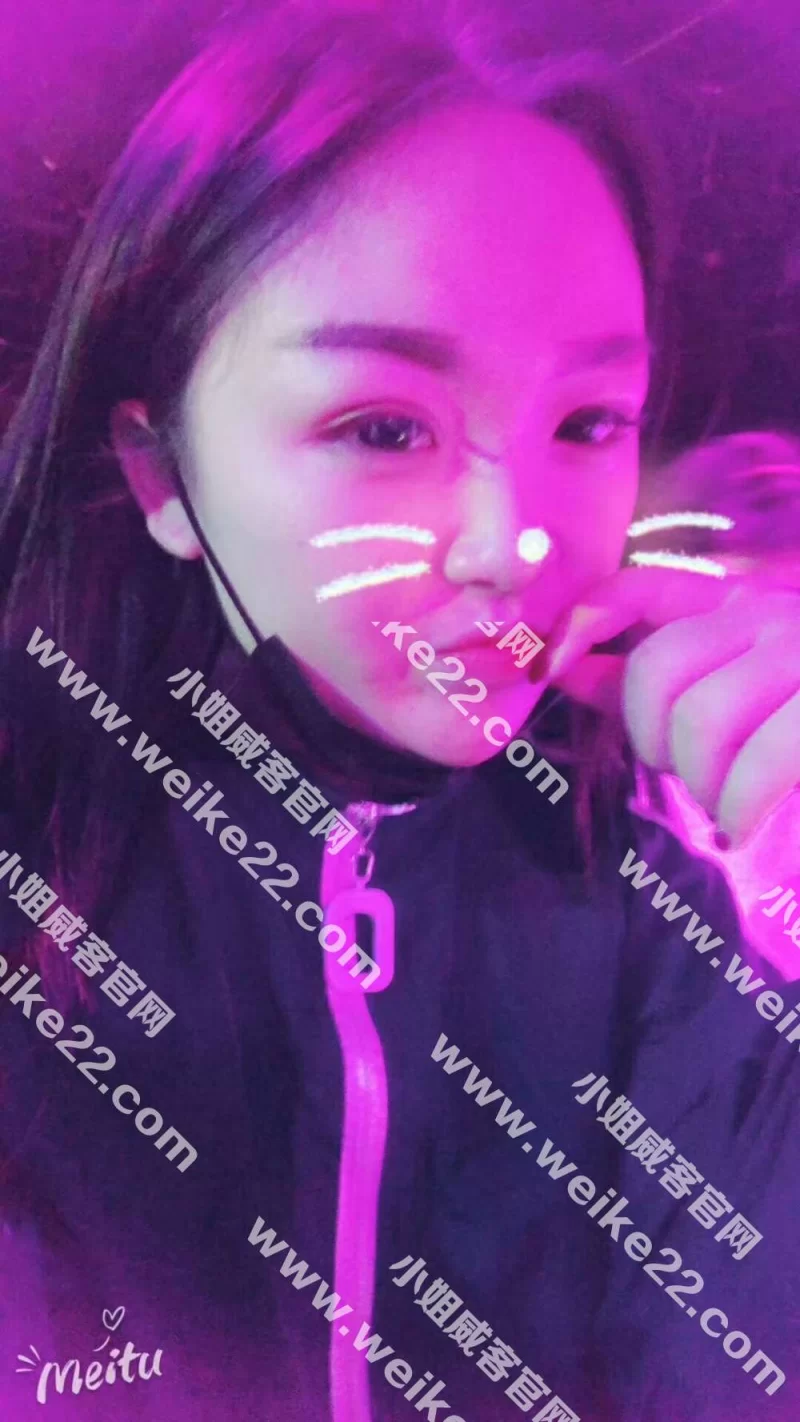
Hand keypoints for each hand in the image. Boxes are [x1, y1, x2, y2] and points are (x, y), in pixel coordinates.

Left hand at [545, 567, 799, 846]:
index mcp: (743, 606)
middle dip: (654, 741)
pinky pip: (764, 760)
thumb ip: (652, 676)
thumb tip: (562, 666)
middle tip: (691, 777)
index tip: (550, 665)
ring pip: (702, 721)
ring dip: (706, 787)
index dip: (585, 621)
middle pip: (658, 670)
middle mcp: (775, 615)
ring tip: (733, 813)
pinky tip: (749, 826)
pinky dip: (743, 806)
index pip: (642, 589)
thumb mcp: (739, 687)